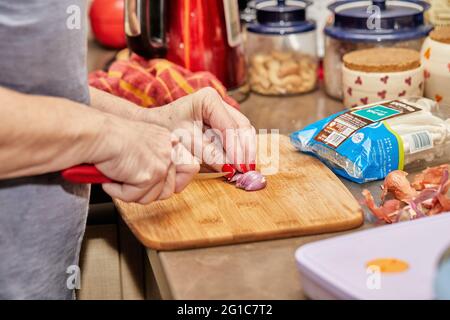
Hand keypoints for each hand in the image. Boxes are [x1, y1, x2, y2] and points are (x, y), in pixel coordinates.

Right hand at [88, 115, 199, 203]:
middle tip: (129, 184)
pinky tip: (111, 178)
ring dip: (132, 193)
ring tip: (118, 178)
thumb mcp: (142, 144)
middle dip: (148, 192)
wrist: (99, 133)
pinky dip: (119, 192)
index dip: (177, 182)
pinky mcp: (150, 175)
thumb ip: (155, 158)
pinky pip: (134, 196)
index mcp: (170, 141)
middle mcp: (170, 151)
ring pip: (152, 197)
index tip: (161, 185)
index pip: (190, 168)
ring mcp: (162, 163)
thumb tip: (163, 185)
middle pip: (170, 189)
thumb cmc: (111, 136)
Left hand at [138, 87, 256, 173]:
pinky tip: (240, 165)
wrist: (152, 128)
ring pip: (244, 132)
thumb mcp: (185, 142)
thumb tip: (230, 167)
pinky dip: (239, 151)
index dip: (237, 149)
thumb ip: (209, 153)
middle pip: (242, 127)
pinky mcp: (222, 124)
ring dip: (246, 152)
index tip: (241, 167)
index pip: (230, 127)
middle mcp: (218, 102)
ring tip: (245, 170)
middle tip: (247, 171)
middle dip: (246, 150)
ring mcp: (222, 111)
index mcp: (208, 99)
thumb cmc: (163, 132)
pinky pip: (237, 137)